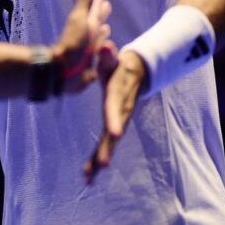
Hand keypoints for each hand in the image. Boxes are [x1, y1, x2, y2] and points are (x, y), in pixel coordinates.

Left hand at [55, 0, 117, 94]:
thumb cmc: (73, 40)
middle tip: (106, 5)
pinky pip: (99, 58)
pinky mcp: (91, 65)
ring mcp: (89, 50)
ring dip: (102, 33)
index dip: (99, 2)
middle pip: (96, 22)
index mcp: (86, 24)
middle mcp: (88, 35)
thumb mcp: (80, 16)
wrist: (64, 68)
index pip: (95, 10)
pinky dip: (103, 53)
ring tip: (106, 27)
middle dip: (101, 14)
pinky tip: (104, 54)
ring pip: (98, 38)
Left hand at [83, 49, 146, 182]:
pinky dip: (97, 160)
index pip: (115, 109)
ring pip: (110, 144)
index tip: (115, 134)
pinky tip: (89, 177)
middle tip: (101, 165)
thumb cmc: (118, 65)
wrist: (135, 74)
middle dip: (107, 149)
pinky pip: (106, 146)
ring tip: (89, 178)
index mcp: (117, 97)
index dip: (115, 120)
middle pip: (114, 133)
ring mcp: (118, 122)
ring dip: (99, 161)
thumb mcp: (114, 58)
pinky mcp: (113, 127)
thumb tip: (107, 45)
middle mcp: (120, 113)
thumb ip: (109, 54)